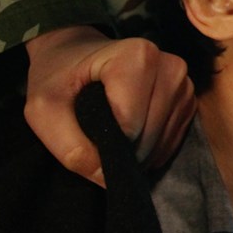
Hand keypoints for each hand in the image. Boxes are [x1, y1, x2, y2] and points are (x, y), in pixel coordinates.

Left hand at [24, 25, 194, 186]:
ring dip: (138, 152)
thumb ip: (69, 146)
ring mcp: (184, 83)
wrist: (75, 54)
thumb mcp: (43, 109)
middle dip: (123, 151)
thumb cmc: (58, 77)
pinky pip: (174, 138)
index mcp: (137, 56)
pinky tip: (131, 139)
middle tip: (95, 141)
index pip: (131, 122)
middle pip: (151, 133)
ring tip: (111, 139)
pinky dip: (152, 148)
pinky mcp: (188, 99)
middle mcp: (170, 66)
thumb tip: (105, 179)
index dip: (106, 143)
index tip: (85, 135)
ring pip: (164, 139)